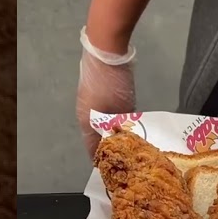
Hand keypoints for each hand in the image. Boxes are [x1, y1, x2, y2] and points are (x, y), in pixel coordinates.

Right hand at [77, 27, 135, 158]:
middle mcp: (85, 113)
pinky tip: (128, 120)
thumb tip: (123, 143)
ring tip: (132, 140)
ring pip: (102, 123)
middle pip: (97, 136)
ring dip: (114, 131)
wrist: (105, 47)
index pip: (93, 150)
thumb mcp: (120, 109)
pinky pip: (106, 111)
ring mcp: (90, 100)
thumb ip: (120, 128)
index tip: (117, 171)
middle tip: (130, 157)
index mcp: (86, 122)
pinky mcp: (98, 89)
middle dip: (111, 147)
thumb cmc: (111, 82)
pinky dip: (116, 118)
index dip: (104, 161)